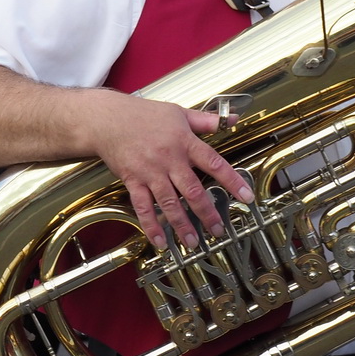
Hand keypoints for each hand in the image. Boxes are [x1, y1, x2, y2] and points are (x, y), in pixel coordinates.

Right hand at [86, 92, 253, 250]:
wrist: (108, 119)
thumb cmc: (144, 114)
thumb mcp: (179, 113)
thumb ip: (207, 120)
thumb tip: (234, 119)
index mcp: (184, 142)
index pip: (213, 163)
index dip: (232, 180)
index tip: (246, 197)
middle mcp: (168, 159)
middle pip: (192, 190)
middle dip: (207, 213)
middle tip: (219, 230)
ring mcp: (150, 172)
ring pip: (169, 203)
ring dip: (182, 225)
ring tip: (193, 243)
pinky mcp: (133, 181)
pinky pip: (143, 207)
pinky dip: (151, 225)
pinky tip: (159, 241)